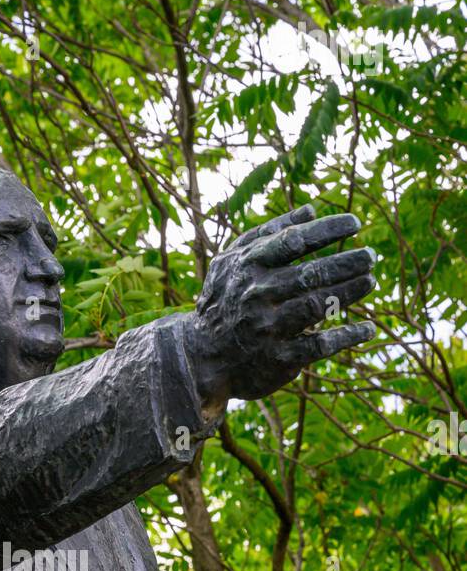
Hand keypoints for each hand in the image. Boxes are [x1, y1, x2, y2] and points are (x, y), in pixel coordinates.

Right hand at [185, 205, 375, 414]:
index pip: (294, 240)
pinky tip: (368, 328)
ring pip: (318, 305)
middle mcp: (258, 296)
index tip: (354, 224)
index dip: (327, 230)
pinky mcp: (278, 360)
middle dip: (347, 263)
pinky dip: (347, 336)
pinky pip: (319, 346)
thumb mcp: (233, 261)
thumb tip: (310, 210)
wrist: (200, 356)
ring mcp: (268, 329)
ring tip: (370, 280)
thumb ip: (269, 233)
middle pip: (312, 274)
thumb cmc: (224, 299)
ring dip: (350, 292)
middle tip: (370, 256)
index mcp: (248, 266)